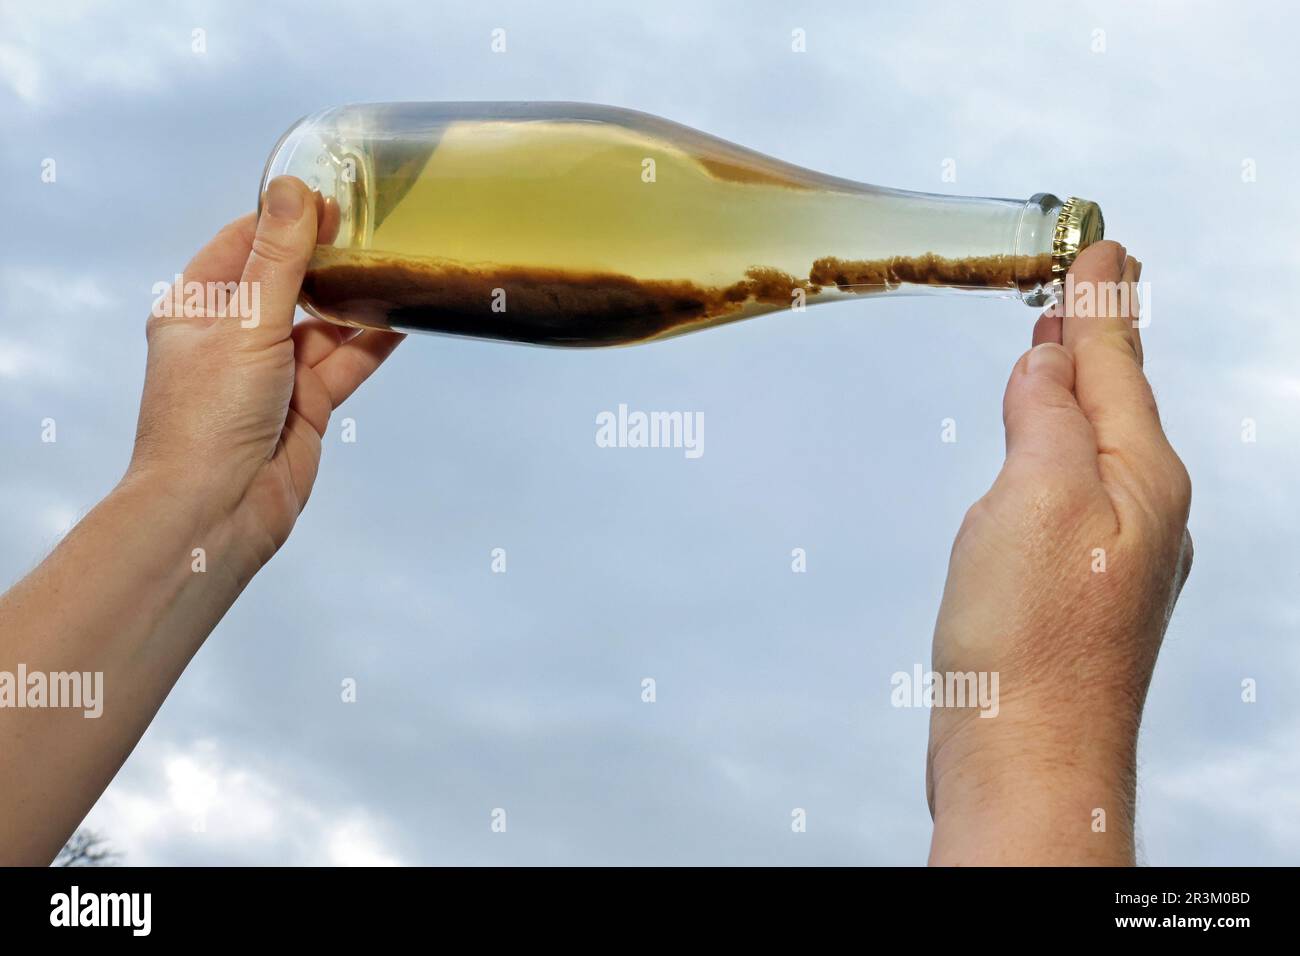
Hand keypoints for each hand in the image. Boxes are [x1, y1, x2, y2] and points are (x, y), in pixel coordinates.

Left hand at [128, 176, 401, 574]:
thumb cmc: (209, 416)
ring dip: (355, 300)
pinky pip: (344, 363)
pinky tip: (403, 316)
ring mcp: (272, 373)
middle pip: (288, 282)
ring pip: (323, 324)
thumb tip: (293, 189)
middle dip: (328, 258)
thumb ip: (277, 259)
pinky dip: (371, 342)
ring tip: (397, 265)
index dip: (285, 221)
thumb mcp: (245, 323)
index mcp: (196, 308)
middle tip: (374, 227)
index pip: (242, 245)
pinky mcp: (306, 405)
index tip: (332, 200)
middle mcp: (232, 337)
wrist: (217, 510)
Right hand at [926, 240, 1191, 864]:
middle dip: (1103, 335)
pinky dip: (1056, 447)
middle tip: (1097, 277)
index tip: (1100, 244)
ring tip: (1064, 345)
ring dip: (1080, 387)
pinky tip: (1040, 447)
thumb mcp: (1035, 498)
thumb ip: (1047, 418)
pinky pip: (1073, 491)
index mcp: (1141, 479)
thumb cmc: (1029, 642)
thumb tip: (1049, 363)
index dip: (1101, 301)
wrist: (1024, 758)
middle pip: (1121, 400)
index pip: (1118, 364)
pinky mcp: (1076, 593)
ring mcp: (1114, 558)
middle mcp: (1143, 515)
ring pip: (1097, 446)